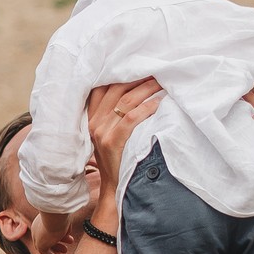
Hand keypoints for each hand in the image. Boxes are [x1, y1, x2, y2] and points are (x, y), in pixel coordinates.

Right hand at [85, 78, 163, 208]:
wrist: (113, 188)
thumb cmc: (116, 160)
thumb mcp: (107, 135)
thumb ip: (112, 116)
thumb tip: (132, 93)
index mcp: (90, 118)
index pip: (100, 88)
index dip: (117, 74)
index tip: (137, 65)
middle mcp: (93, 122)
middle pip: (115, 89)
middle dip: (137, 77)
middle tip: (157, 70)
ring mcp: (101, 132)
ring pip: (125, 100)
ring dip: (146, 89)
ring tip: (162, 82)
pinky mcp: (112, 141)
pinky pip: (131, 118)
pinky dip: (147, 107)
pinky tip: (159, 102)